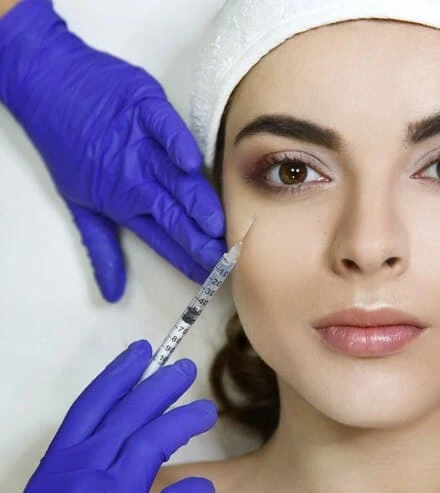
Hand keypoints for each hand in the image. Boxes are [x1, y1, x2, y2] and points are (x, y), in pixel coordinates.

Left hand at [0, 0, 225, 301]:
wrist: (47, 84)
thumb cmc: (66, 144)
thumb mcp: (80, 204)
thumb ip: (101, 248)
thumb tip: (112, 295)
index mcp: (124, 203)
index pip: (162, 238)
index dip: (185, 258)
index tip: (210, 276)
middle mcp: (136, 178)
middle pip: (173, 213)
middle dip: (199, 238)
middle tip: (224, 259)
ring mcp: (140, 143)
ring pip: (173, 178)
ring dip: (193, 201)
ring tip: (214, 223)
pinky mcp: (143, 108)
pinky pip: (163, 128)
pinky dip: (175, 143)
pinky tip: (191, 163)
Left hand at [24, 340, 216, 492]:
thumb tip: (202, 483)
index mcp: (115, 487)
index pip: (154, 440)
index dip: (183, 422)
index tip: (207, 413)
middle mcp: (88, 466)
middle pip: (129, 414)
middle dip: (159, 388)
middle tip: (186, 369)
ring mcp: (65, 461)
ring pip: (96, 406)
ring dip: (122, 376)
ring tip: (143, 352)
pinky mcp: (50, 463)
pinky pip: (74, 417)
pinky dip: (96, 394)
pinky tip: (110, 385)